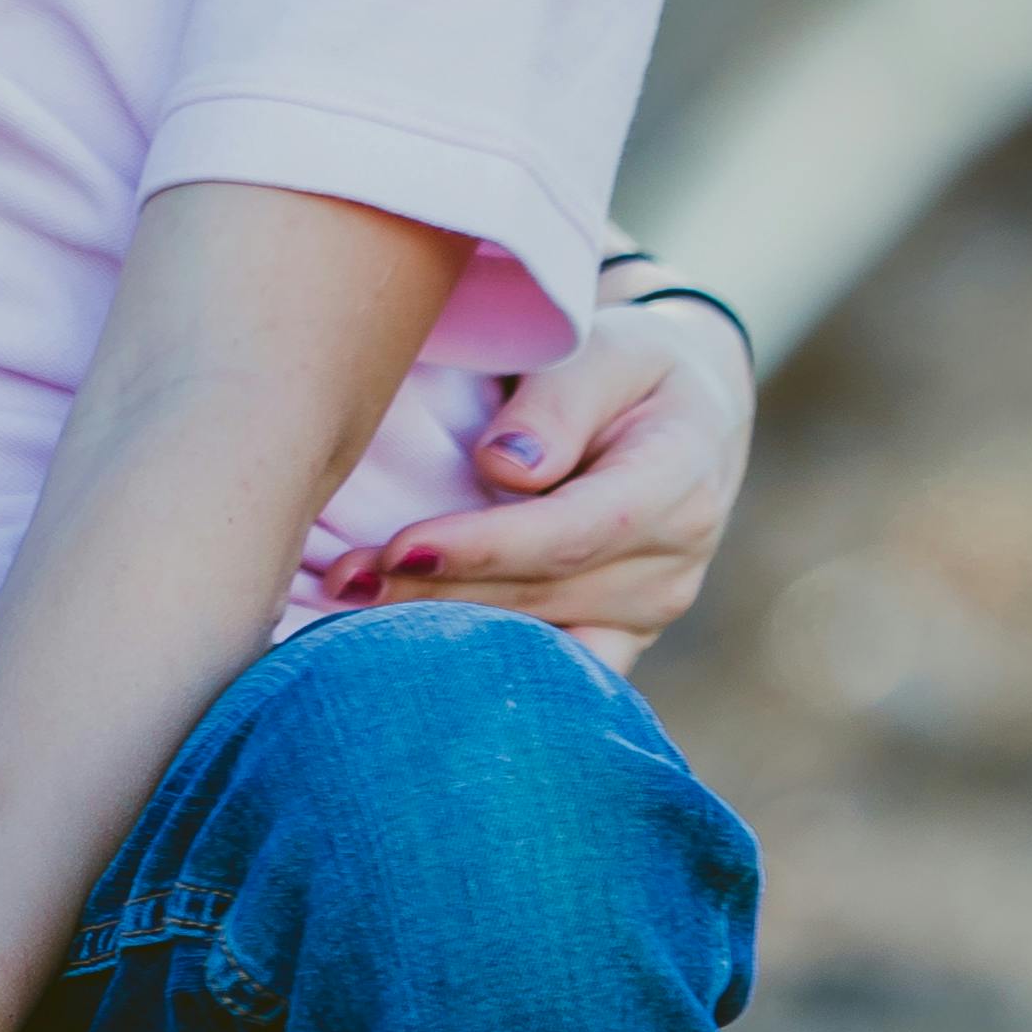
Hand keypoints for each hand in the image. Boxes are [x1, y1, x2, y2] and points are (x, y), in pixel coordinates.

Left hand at [324, 289, 750, 654]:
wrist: (688, 419)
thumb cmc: (631, 371)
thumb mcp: (607, 352)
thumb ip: (559, 402)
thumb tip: (502, 469)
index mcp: (677, 482)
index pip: (574, 529)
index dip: (486, 547)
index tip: (402, 546)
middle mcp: (670, 567)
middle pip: (541, 596)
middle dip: (437, 594)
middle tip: (343, 581)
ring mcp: (646, 618)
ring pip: (537, 648)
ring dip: (442, 637)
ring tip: (349, 617)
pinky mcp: (616, 643)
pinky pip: (549, 679)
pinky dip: (477, 674)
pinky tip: (404, 665)